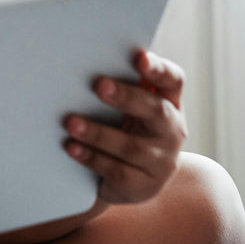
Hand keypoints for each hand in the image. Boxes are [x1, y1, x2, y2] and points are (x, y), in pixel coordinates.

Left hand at [64, 50, 187, 205]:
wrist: (132, 180)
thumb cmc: (127, 128)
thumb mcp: (131, 107)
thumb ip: (121, 83)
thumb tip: (84, 57)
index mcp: (170, 102)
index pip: (173, 81)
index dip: (159, 69)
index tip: (140, 58)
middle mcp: (172, 130)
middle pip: (156, 110)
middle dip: (127, 97)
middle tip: (100, 85)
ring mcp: (161, 161)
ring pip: (131, 146)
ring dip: (98, 133)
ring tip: (71, 122)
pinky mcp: (143, 186)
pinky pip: (117, 171)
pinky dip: (91, 157)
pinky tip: (72, 147)